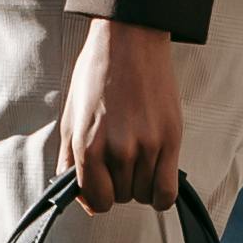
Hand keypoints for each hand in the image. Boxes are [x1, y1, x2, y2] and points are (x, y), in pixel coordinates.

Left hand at [61, 17, 182, 213]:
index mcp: (88, 144)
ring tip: (136, 158)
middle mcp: (118, 149)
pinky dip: (160, 193)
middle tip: (118, 159)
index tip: (101, 184)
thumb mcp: (71, 115)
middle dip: (118, 185)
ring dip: (139, 184)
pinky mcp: (172, 140)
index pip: (97, 201)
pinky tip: (155, 176)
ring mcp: (147, 146)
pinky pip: (167, 191)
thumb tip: (77, 195)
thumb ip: (69, 159)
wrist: (130, 41)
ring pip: (144, 195)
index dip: (97, 197)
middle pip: (122, 198)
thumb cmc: (98, 74)